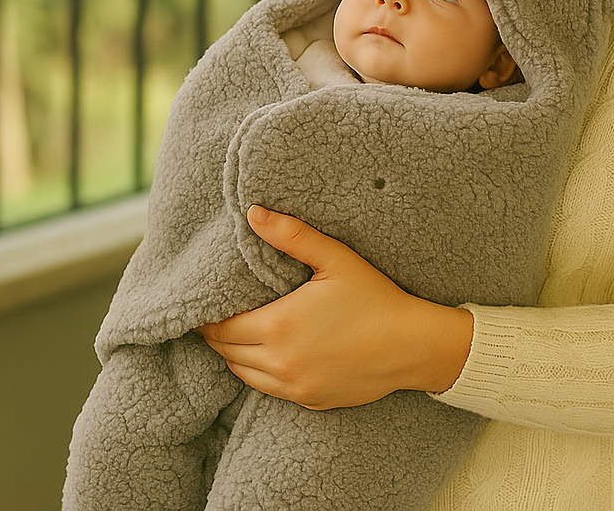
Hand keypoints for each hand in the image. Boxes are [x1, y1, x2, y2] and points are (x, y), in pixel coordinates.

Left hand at [195, 206, 473, 410]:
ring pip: (243, 373)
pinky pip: (267, 389)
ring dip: (234, 354)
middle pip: (227, 351)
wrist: (411, 345)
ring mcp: (294, 386)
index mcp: (279, 325)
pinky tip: (266, 354)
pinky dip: (257, 372)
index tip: (202, 304)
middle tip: (213, 316)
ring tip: (234, 334)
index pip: (222, 326)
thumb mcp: (335, 258)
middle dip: (216, 334)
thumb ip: (292, 235)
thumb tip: (253, 213)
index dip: (207, 316)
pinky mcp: (309, 400)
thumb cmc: (375, 297)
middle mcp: (280, 362)